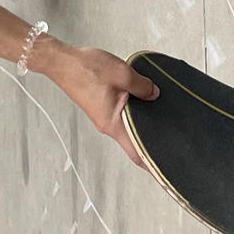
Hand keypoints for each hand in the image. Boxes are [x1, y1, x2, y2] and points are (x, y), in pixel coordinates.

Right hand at [33, 40, 158, 168]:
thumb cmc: (84, 69)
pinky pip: (121, 113)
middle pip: (133, 140)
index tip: (164, 170)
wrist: (63, 62)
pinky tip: (141, 99)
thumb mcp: (123, 74)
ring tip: (159, 116)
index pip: (135, 152)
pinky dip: (132, 110)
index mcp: (113, 123)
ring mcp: (103, 115)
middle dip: (151, 142)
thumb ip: (143, 86)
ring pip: (127, 124)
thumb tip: (154, 94)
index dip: (151, 163)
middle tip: (170, 140)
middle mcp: (107, 124)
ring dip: (142, 122)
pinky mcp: (100, 106)